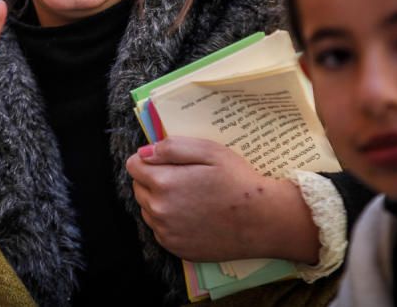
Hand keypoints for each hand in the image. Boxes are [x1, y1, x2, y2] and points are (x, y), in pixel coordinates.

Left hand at [126, 137, 319, 263]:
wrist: (263, 221)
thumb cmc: (238, 181)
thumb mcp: (209, 151)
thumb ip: (171, 148)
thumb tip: (144, 152)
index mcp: (163, 183)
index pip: (133, 166)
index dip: (149, 160)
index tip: (167, 161)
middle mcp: (158, 210)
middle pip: (138, 188)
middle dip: (153, 179)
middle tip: (183, 178)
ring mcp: (166, 233)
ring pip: (147, 209)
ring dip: (159, 201)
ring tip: (190, 197)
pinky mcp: (175, 248)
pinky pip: (160, 230)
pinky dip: (170, 221)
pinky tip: (193, 215)